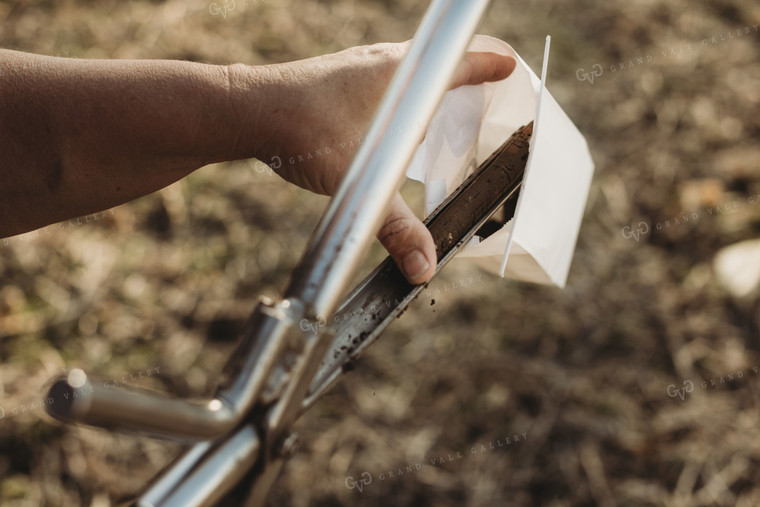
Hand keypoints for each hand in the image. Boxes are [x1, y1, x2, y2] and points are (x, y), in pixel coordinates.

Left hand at [242, 36, 516, 283]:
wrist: (246, 109)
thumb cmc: (303, 130)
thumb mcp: (359, 182)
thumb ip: (395, 227)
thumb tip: (424, 268)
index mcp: (400, 74)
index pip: (458, 62)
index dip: (488, 66)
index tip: (510, 68)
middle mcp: (381, 60)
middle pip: (436, 62)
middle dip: (462, 74)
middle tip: (478, 91)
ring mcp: (356, 64)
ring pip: (407, 69)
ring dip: (427, 84)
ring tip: (437, 108)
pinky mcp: (336, 76)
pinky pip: (383, 78)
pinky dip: (399, 92)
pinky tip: (386, 118)